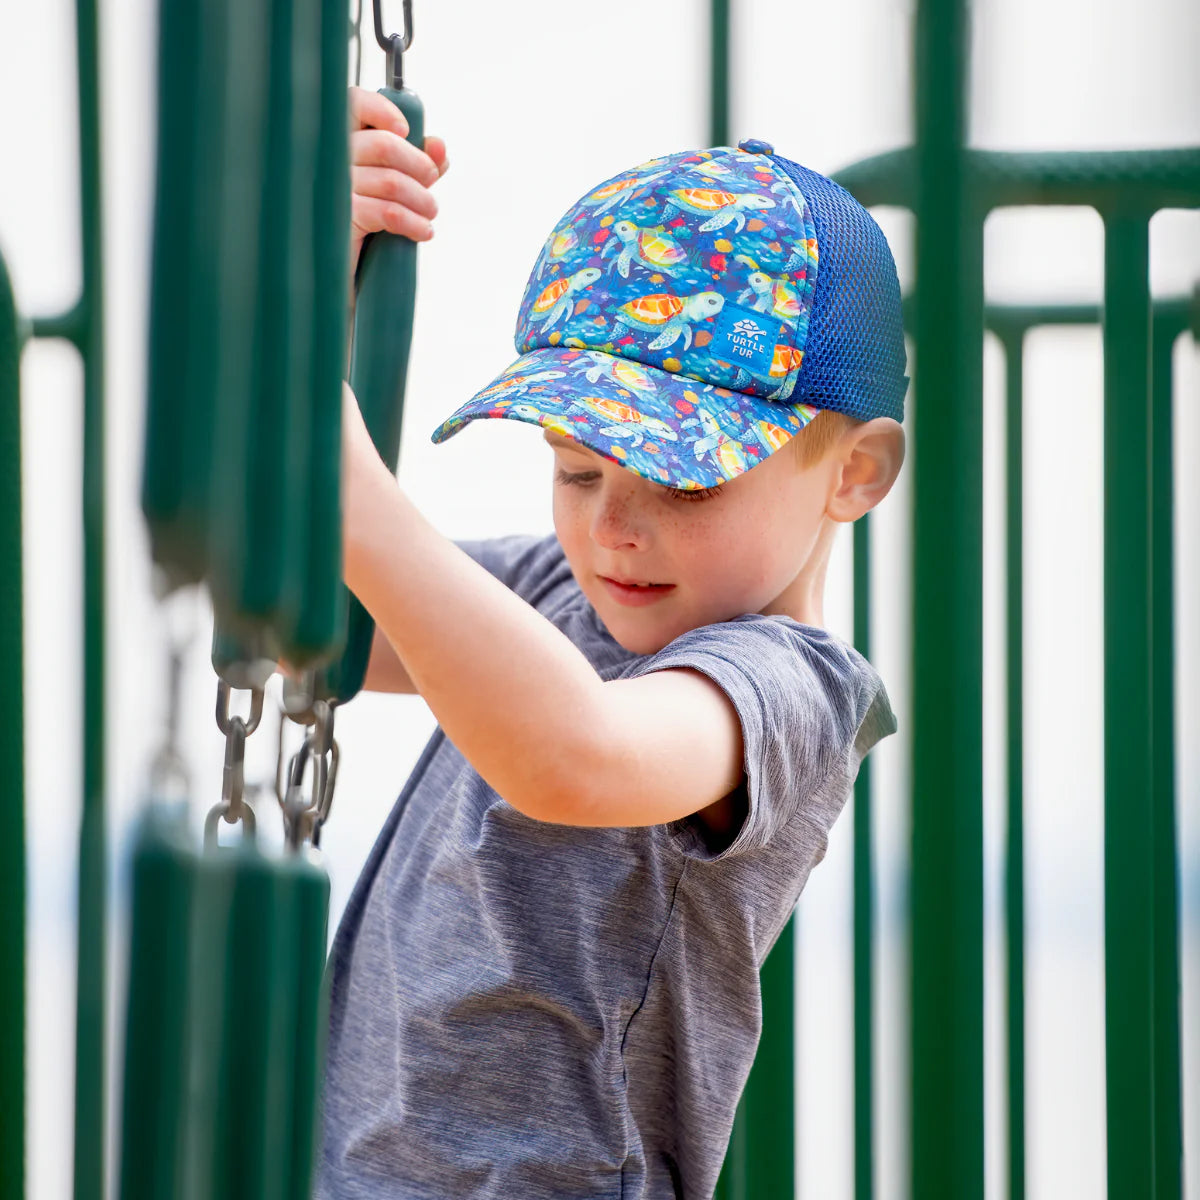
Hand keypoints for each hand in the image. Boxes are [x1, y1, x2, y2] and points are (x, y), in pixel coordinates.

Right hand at [349, 86, 448, 274]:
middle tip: (430, 185)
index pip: (351, 104)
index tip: (405, 130)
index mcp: (336, 144)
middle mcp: (327, 162)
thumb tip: (439, 147)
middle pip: (384, 145)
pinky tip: (422, 231)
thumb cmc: (363, 228)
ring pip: (391, 181)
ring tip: (429, 215)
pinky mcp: (341, 221)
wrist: (341, 279)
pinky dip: (413, 222)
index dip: (381, 109)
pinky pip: (387, 212)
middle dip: (419, 166)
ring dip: (422, 200)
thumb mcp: (393, 190)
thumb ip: (416, 164)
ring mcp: (331, 191)